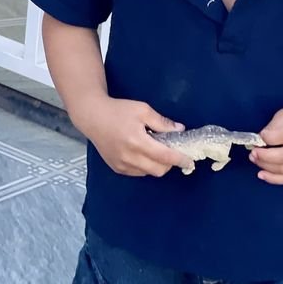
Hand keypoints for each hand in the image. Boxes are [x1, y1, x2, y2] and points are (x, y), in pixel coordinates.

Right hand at [73, 97, 189, 176]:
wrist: (92, 117)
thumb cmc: (118, 110)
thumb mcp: (142, 110)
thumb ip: (162, 122)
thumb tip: (180, 130)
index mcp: (137, 141)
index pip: (165, 157)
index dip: (180, 160)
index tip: (190, 161)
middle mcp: (129, 157)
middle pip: (159, 170)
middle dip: (169, 163)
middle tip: (171, 151)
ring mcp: (122, 165)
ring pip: (149, 173)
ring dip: (157, 165)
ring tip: (154, 150)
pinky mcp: (117, 168)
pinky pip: (138, 172)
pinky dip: (145, 166)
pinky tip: (142, 153)